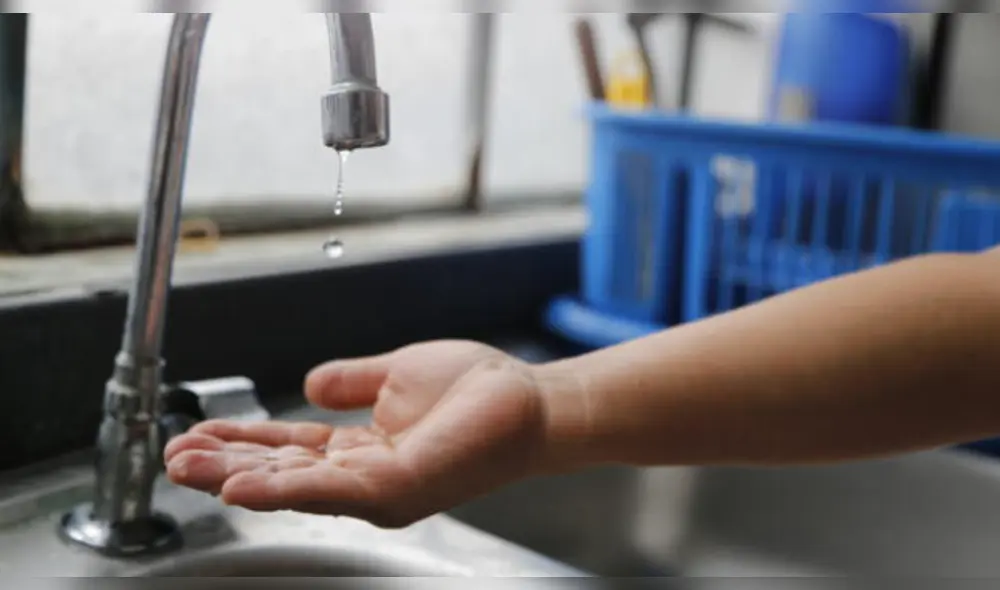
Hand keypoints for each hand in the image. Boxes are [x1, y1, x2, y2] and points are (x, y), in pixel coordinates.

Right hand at [164, 340, 552, 526]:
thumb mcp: (396, 374)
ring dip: (236, 479)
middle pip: (281, 472)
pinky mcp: (398, 489)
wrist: (530, 398)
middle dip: (224, 465)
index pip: (288, 449)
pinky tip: (238, 486)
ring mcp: (380, 488)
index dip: (242, 442)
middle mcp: (364, 475)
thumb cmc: (477, 389)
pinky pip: (329, 490)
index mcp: (362, 448)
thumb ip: (352, 380)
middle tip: (172, 456)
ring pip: (294, 486)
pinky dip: (281, 489)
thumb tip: (311, 380)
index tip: (196, 432)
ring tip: (186, 470)